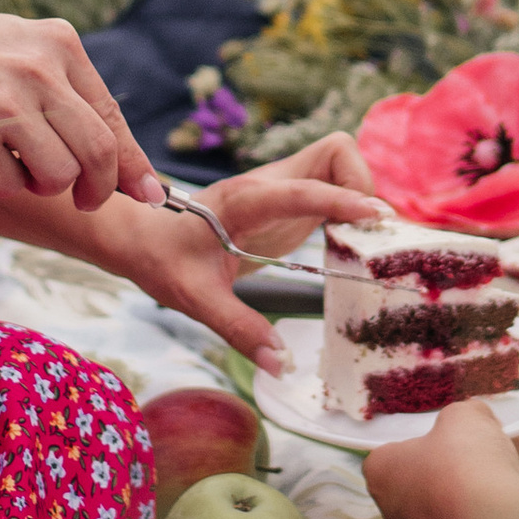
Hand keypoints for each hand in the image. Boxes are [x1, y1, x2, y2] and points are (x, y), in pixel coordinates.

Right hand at [0, 12, 162, 216]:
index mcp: (57, 43)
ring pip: (61, 176)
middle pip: (99, 153)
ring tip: (17, 164)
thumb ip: (69, 93)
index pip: (111, 116)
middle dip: (101, 189)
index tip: (149, 193)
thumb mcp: (19, 51)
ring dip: (46, 186)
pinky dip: (5, 184)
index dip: (132, 163)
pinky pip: (13, 186)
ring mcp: (5, 108)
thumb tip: (125, 163)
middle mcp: (37, 72)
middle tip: (87, 200)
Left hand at [112, 138, 382, 364]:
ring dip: (359, 194)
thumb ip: (239, 329)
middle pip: (335, 154)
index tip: (375, 215)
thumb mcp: (196, 300)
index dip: (341, 198)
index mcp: (244, 200)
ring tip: (363, 241)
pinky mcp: (288, 201)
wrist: (143, 238)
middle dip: (361, 185)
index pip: (301, 189)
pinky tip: (349, 243)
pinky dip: (349, 206)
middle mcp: (268, 184)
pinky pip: (332, 187)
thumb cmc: (164, 261)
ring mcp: (280, 188)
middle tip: (368, 236)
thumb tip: (282, 364)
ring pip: (338, 164)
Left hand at [363, 394, 518, 518]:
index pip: (394, 450)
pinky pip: (471, 518)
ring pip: (452, 498)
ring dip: (479, 478)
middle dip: (456, 458)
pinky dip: (491, 501)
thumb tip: (473, 419)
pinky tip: (517, 481)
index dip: (424, 437)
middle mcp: (393, 510)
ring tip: (511, 455)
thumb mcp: (464, 415)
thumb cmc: (463, 462)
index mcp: (380, 472)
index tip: (448, 432)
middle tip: (482, 441)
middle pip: (426, 475)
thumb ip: (463, 415)